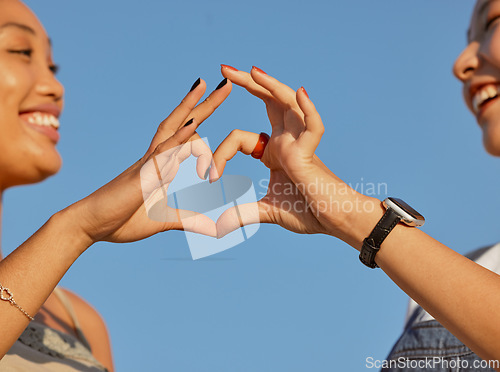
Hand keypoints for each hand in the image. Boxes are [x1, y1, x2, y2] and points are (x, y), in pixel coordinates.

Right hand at [65, 78, 231, 243]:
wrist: (88, 226)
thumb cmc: (120, 221)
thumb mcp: (163, 220)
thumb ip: (187, 220)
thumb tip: (212, 228)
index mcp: (161, 166)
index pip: (186, 138)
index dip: (203, 126)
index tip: (217, 129)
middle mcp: (156, 158)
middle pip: (182, 122)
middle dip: (204, 103)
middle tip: (225, 82)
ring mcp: (149, 163)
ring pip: (172, 128)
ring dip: (191, 106)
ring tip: (205, 84)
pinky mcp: (142, 175)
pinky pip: (163, 152)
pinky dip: (179, 137)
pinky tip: (194, 123)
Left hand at [213, 67, 374, 241]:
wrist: (334, 222)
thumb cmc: (307, 213)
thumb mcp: (267, 211)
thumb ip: (243, 213)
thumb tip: (220, 225)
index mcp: (273, 152)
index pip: (240, 138)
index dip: (220, 154)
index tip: (208, 176)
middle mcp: (286, 141)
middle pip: (267, 102)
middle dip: (247, 84)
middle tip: (224, 68)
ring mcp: (299, 144)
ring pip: (288, 105)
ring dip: (271, 86)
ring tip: (251, 71)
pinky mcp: (311, 153)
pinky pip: (313, 127)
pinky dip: (309, 110)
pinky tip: (300, 92)